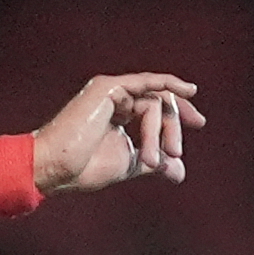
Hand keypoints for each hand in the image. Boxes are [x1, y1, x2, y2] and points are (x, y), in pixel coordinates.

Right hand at [25, 72, 199, 197]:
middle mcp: (115, 99)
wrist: (57, 168)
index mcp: (118, 114)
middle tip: (175, 154)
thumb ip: (154, 162)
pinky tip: (189, 91)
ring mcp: (111, 91)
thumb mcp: (129, 164)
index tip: (196, 128)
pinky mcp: (108, 88)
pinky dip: (169, 84)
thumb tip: (180, 171)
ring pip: (155, 103)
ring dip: (161, 131)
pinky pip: (147, 83)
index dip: (177, 120)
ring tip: (153, 159)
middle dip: (174, 128)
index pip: (156, 109)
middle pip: (160, 105)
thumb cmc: (84, 168)